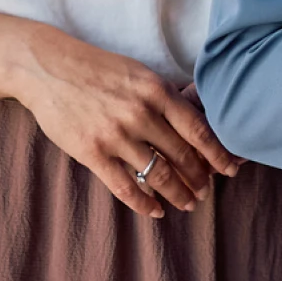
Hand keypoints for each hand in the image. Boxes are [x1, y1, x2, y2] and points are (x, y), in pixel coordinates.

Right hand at [9, 26, 242, 218]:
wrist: (51, 68)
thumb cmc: (99, 69)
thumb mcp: (139, 73)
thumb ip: (164, 97)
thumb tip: (193, 123)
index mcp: (157, 91)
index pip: (198, 129)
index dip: (217, 153)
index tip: (230, 168)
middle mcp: (141, 114)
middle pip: (182, 155)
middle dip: (199, 178)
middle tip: (206, 191)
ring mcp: (116, 135)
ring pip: (158, 175)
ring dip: (177, 194)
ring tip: (187, 203)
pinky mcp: (92, 153)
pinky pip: (125, 187)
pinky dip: (144, 204)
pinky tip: (155, 211)